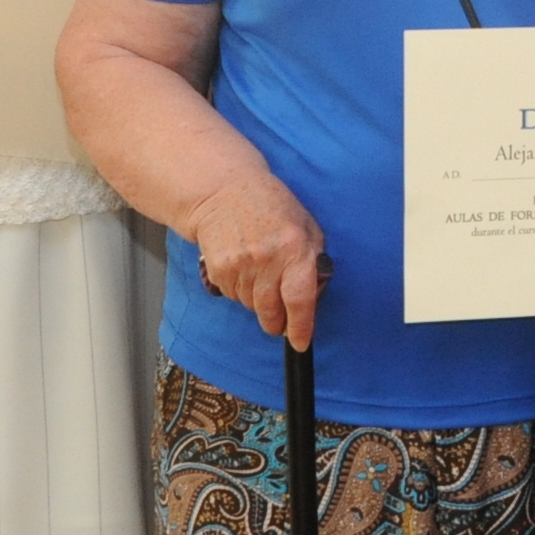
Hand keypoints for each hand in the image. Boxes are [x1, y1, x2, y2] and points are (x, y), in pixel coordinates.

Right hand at [185, 172, 328, 347]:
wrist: (225, 193)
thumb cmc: (273, 207)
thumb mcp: (306, 226)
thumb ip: (313, 260)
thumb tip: (314, 296)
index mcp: (295, 248)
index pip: (299, 299)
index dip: (301, 326)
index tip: (301, 342)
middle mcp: (267, 259)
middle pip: (272, 312)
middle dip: (278, 322)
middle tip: (281, 318)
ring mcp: (240, 266)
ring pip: (252, 307)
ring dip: (259, 303)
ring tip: (262, 275)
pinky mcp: (219, 270)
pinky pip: (234, 297)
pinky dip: (241, 291)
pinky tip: (245, 268)